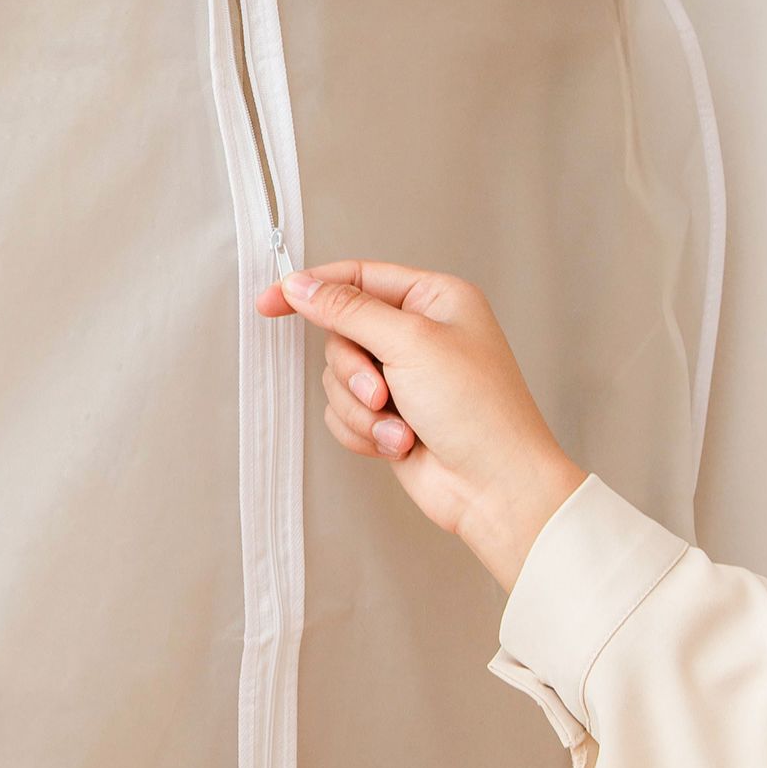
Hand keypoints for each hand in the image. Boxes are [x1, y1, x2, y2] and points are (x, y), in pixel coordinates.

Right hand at [257, 261, 584, 589]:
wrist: (496, 490)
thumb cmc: (479, 410)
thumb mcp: (410, 343)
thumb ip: (347, 309)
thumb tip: (301, 285)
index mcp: (434, 299)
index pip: (357, 277)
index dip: (311, 288)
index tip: (270, 303)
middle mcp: (419, 334)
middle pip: (341, 333)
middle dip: (354, 371)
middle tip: (381, 393)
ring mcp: (404, 377)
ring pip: (339, 378)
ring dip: (361, 410)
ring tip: (399, 427)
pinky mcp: (390, 417)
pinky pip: (344, 414)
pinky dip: (364, 432)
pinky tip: (399, 445)